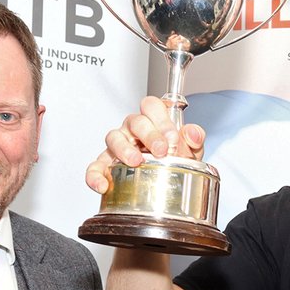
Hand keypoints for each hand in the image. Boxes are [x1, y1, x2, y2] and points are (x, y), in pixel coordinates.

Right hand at [85, 96, 205, 194]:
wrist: (167, 182)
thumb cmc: (174, 160)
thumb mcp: (190, 150)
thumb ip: (194, 139)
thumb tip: (193, 133)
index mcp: (153, 120)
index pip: (152, 105)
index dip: (162, 118)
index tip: (172, 137)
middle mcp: (133, 130)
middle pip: (135, 121)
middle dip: (149, 135)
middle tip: (161, 150)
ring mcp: (118, 145)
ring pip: (113, 138)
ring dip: (124, 149)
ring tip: (136, 161)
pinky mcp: (105, 164)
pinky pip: (96, 166)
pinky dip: (96, 175)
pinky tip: (104, 184)